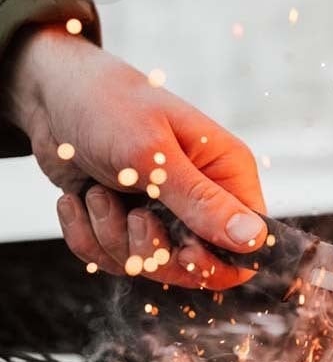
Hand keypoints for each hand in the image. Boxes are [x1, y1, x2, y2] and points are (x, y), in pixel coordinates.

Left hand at [7, 25, 266, 288]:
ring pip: (149, 265)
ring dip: (112, 237)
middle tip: (131, 214)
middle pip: (195, 267)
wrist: (49, 94)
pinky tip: (78, 201)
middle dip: (152, 250)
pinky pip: (112, 259)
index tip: (182, 251)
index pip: (248, 245)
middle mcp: (202, 198)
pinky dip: (88, 236)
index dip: (217, 262)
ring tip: (97, 194)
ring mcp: (164, 213)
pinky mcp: (127, 222)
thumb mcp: (154, 155)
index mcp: (227, 174)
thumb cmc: (108, 105)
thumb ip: (202, 202)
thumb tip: (254, 238)